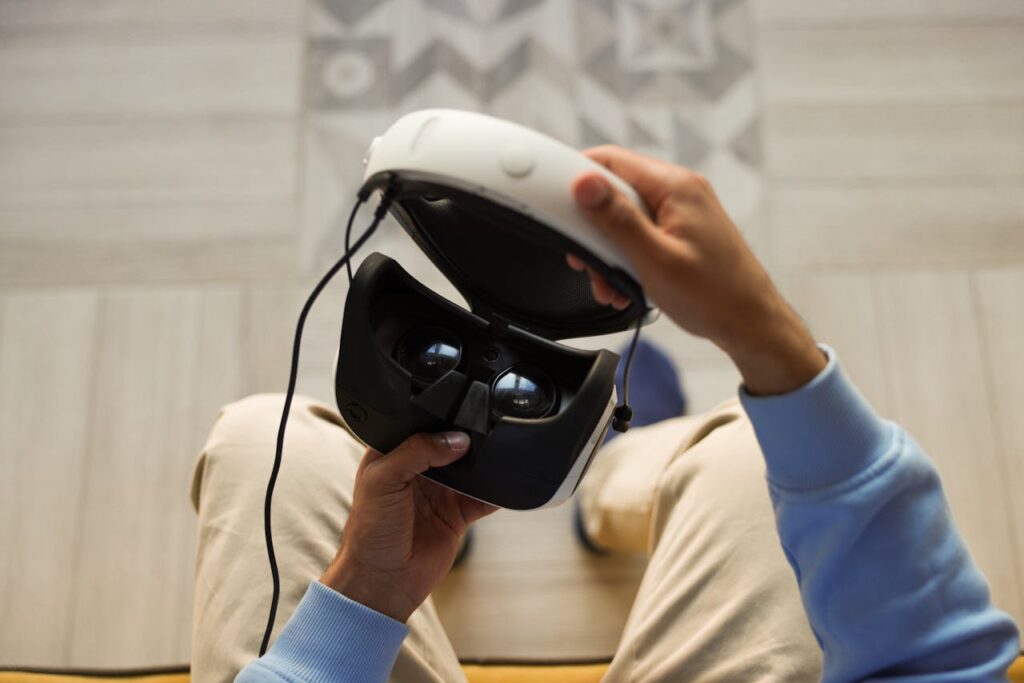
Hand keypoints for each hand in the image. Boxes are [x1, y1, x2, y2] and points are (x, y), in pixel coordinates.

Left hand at [320, 432, 496, 621]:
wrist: (383, 581)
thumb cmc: (369, 532)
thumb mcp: (382, 481)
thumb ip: (415, 453)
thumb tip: (456, 439)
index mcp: (392, 455)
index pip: (419, 427)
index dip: (438, 418)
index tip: (460, 411)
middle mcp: (417, 470)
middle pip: (449, 445)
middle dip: (466, 438)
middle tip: (486, 428)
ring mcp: (439, 492)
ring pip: (469, 468)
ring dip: (483, 462)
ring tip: (498, 450)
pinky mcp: (457, 514)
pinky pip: (483, 497)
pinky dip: (496, 491)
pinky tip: (506, 481)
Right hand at [569, 145, 825, 394]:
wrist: (752, 325)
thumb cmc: (714, 296)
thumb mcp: (654, 259)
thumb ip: (617, 219)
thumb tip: (585, 182)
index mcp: (675, 186)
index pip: (611, 161)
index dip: (577, 178)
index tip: (556, 205)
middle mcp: (681, 191)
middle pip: (615, 192)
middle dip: (593, 229)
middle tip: (585, 262)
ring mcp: (684, 211)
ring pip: (626, 217)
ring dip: (608, 251)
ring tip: (609, 285)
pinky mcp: (684, 231)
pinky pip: (643, 233)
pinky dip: (627, 257)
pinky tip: (626, 285)